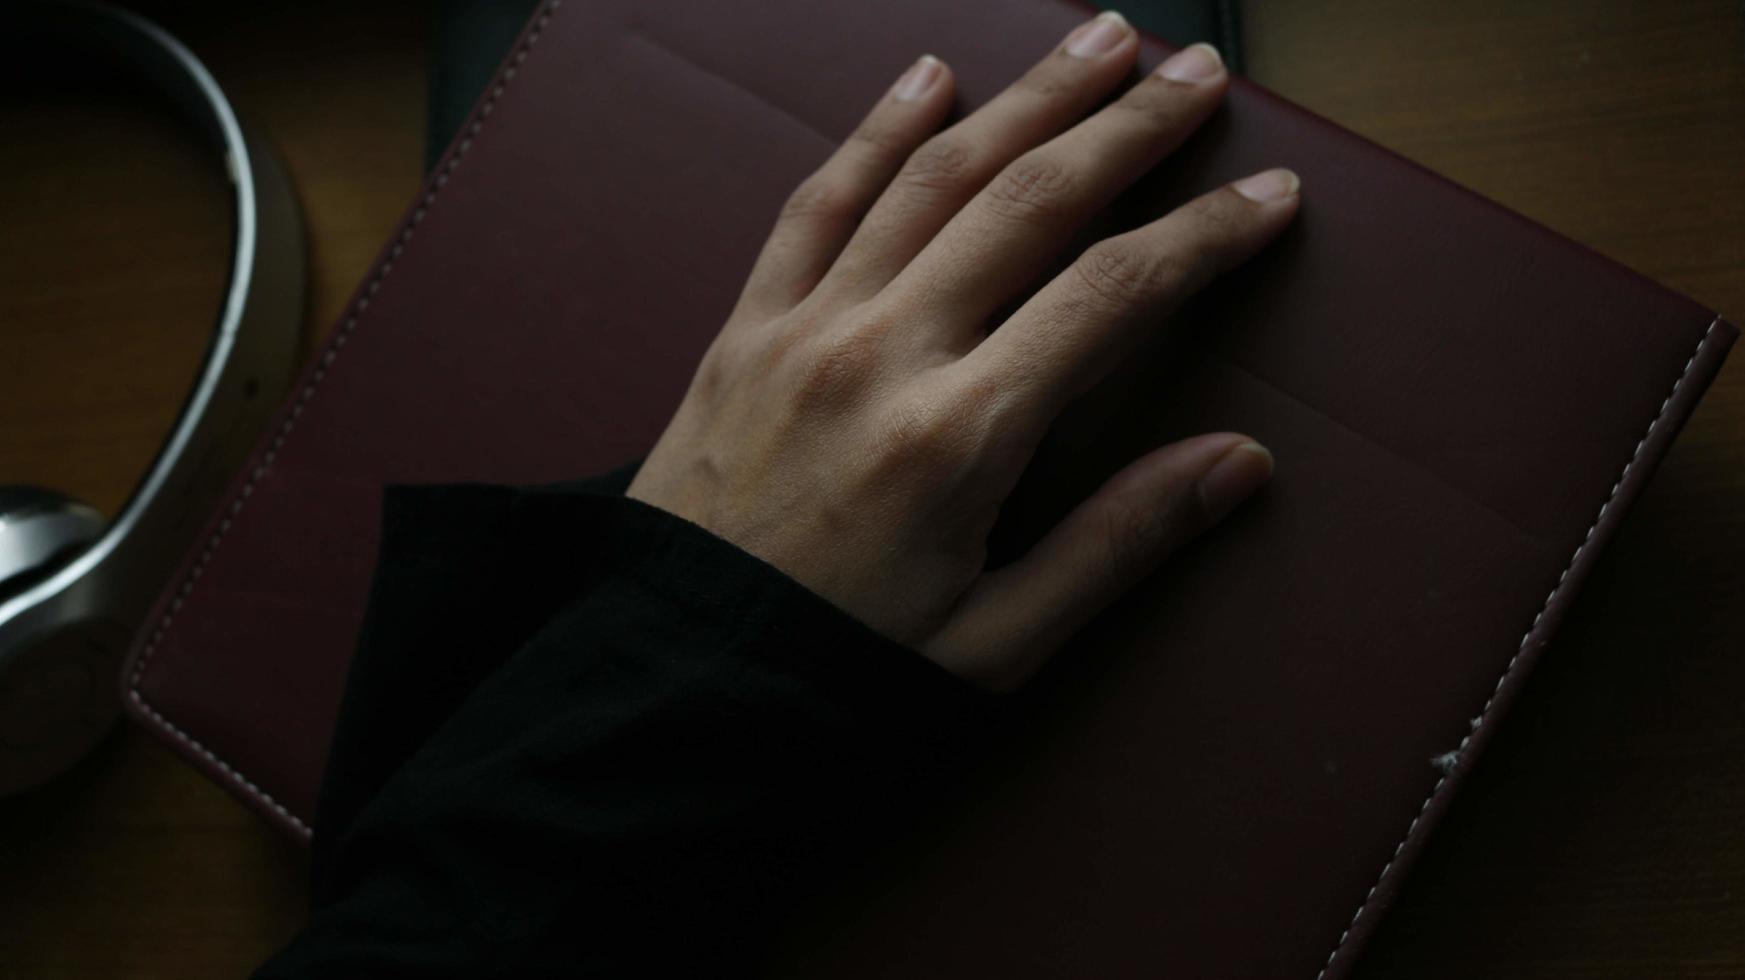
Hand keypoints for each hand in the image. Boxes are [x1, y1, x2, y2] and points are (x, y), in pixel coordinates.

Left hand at [626, 12, 1296, 691]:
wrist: (671, 681)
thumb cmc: (838, 673)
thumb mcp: (995, 643)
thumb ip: (1119, 544)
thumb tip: (1239, 461)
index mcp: (957, 437)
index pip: (1112, 295)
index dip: (1204, 236)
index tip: (1271, 196)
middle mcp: (880, 355)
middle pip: (1028, 202)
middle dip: (1125, 129)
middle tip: (1196, 77)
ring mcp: (802, 330)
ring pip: (930, 177)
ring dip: (1023, 100)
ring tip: (1100, 41)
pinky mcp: (743, 331)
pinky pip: (815, 203)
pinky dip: (874, 133)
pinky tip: (928, 77)